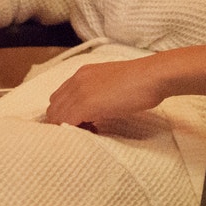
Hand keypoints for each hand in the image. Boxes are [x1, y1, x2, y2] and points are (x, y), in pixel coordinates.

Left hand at [42, 57, 170, 125]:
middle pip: (54, 107)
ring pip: (57, 116)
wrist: (151, 77)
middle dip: (64, 122)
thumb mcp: (112, 85)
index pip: (59, 97)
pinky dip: (75, 130)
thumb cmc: (140, 82)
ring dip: (69, 127)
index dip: (67, 113)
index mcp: (82, 74)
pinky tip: (94, 131)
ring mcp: (79, 91)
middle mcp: (76, 80)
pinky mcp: (85, 104)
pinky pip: (66, 123)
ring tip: (91, 130)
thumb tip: (93, 113)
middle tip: (86, 129)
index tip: (83, 123)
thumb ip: (98, 94)